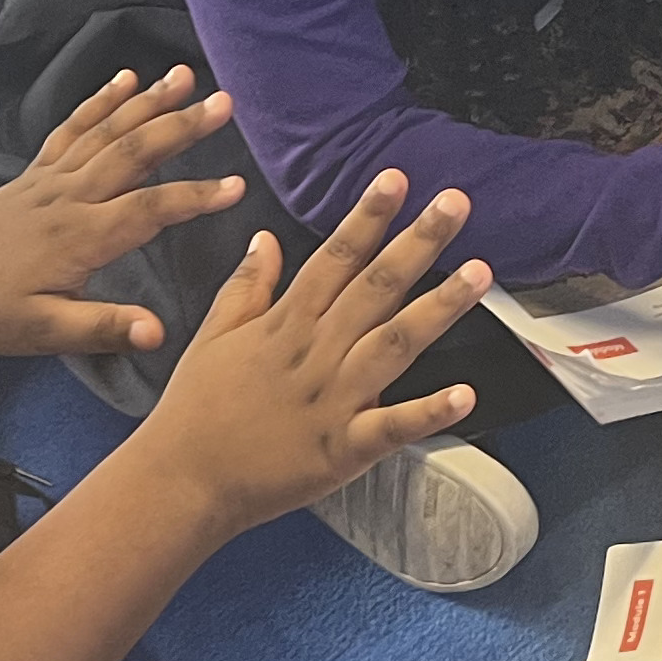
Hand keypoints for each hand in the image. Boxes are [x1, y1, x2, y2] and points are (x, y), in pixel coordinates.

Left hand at [0, 67, 250, 357]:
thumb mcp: (45, 332)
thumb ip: (103, 328)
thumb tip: (157, 331)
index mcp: (81, 236)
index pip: (149, 209)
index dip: (195, 197)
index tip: (237, 186)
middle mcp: (71, 196)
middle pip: (134, 152)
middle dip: (182, 126)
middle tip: (225, 104)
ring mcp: (52, 178)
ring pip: (107, 130)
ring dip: (148, 101)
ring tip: (185, 76)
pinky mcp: (37, 172)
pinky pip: (74, 128)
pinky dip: (100, 101)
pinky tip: (124, 80)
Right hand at [141, 171, 492, 529]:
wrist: (182, 481)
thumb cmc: (196, 410)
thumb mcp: (212, 335)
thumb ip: (246, 286)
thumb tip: (266, 238)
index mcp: (285, 324)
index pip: (334, 258)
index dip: (368, 216)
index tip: (396, 179)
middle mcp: (315, 353)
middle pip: (374, 287)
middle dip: (417, 242)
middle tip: (456, 203)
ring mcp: (333, 400)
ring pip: (394, 344)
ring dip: (438, 307)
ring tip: (479, 274)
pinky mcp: (343, 450)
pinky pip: (392, 427)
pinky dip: (429, 412)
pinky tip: (466, 394)